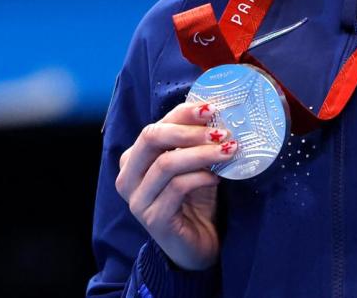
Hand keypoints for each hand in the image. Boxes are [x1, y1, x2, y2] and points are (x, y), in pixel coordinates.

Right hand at [115, 100, 237, 270]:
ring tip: (228, 150)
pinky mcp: (153, 220)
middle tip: (221, 131)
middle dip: (188, 131)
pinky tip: (218, 178)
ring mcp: (138, 200)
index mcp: (133, 159)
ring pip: (166, 164)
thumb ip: (193, 141)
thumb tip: (214, 111)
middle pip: (151, 139)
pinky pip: (177, 188)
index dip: (183, 114)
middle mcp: (128, 178)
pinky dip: (201, 178)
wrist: (197, 246)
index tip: (212, 109)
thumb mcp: (193, 165)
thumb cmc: (194, 201)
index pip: (155, 126)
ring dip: (202, 154)